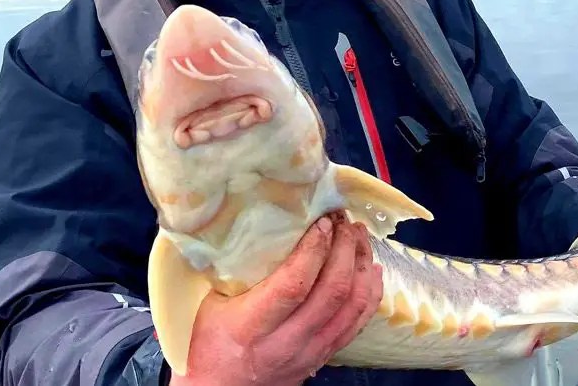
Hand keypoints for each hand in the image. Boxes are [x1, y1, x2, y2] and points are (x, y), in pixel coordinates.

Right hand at [170, 212, 382, 385]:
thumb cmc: (206, 347)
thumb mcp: (206, 305)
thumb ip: (228, 269)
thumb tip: (246, 221)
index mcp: (252, 327)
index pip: (294, 286)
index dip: (314, 250)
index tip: (322, 222)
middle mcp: (287, 342)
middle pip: (332, 292)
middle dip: (344, 249)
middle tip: (344, 220)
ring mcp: (310, 352)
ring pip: (352, 307)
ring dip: (361, 266)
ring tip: (358, 236)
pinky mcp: (324, 356)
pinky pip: (358, 323)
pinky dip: (370, 292)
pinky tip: (371, 269)